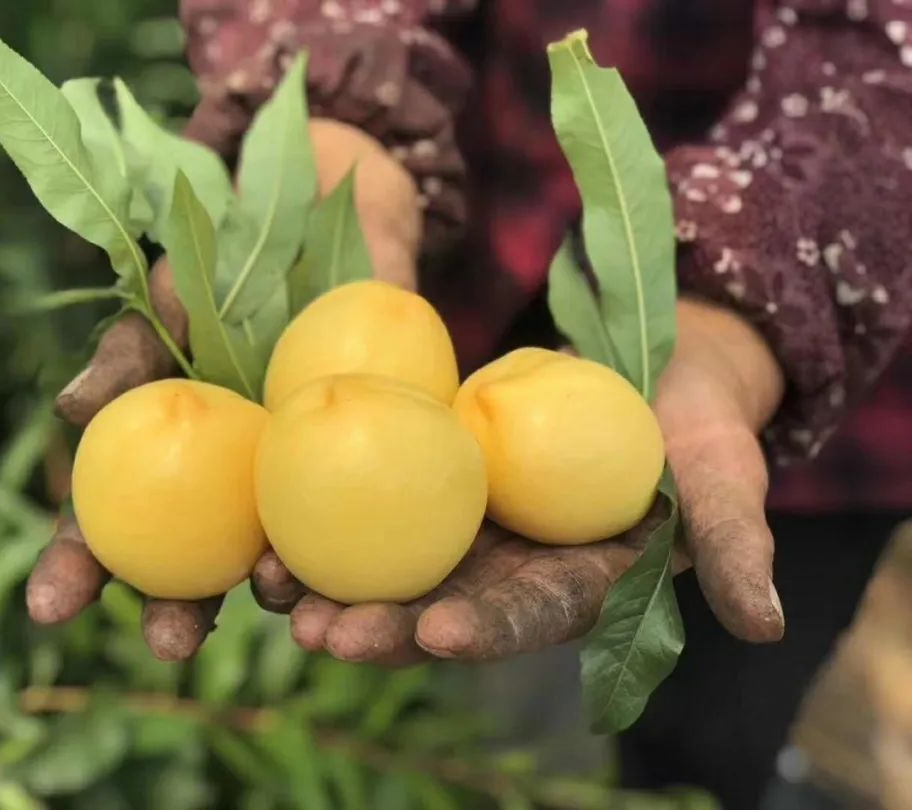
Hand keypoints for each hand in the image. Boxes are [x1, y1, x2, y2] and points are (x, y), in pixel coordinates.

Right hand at [26, 120, 420, 659]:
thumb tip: (72, 411)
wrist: (327, 218)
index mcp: (167, 459)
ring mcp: (299, 482)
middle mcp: (227, 485)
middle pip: (190, 569)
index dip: (76, 569)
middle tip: (172, 644)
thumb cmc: (231, 261)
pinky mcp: (373, 467)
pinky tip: (359, 576)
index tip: (49, 611)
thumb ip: (126, 354)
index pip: (107, 526)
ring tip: (276, 605)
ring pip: (278, 558)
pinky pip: (363, 519)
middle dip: (175, 615)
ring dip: (273, 596)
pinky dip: (356, 549)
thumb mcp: (170, 295)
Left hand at [254, 298, 788, 663]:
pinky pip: (375, 500)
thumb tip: (764, 623)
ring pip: (391, 565)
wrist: (655, 369)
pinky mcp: (436, 481)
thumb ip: (734, 540)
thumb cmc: (699, 422)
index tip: (434, 629)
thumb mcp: (727, 472)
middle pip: (438, 608)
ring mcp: (469, 528)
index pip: (527, 616)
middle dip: (379, 626)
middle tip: (319, 629)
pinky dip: (324, 513)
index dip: (484, 628)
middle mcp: (510, 569)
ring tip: (269, 586)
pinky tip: (270, 518)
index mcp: (575, 584)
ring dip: (330, 582)